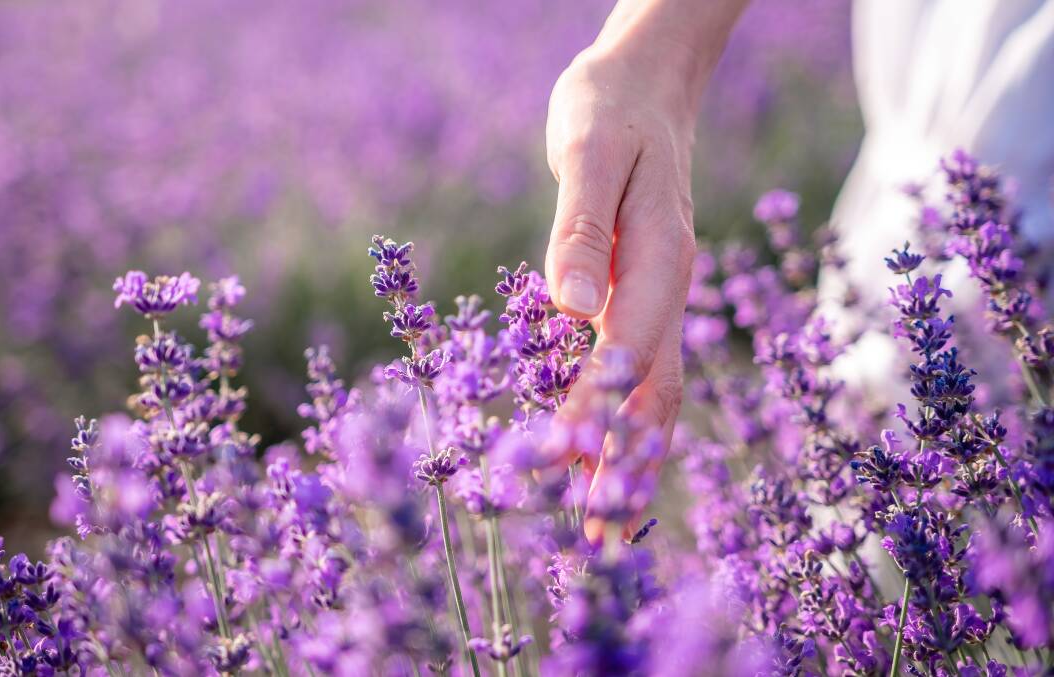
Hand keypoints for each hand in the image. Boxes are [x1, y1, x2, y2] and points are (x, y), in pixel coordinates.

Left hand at [545, 41, 697, 543]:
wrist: (647, 85)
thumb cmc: (611, 110)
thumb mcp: (590, 152)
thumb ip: (582, 229)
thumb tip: (572, 308)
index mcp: (658, 258)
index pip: (627, 353)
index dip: (597, 414)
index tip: (563, 470)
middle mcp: (667, 288)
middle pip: (653, 392)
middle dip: (624, 463)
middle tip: (595, 536)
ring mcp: (661, 296)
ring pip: (654, 392)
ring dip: (630, 457)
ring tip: (606, 522)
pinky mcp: (642, 296)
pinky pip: (642, 372)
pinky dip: (626, 421)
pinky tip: (606, 455)